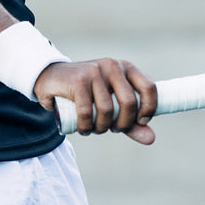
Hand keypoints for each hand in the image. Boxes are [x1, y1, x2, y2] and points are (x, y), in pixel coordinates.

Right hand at [34, 58, 157, 144]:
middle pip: (129, 103)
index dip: (149, 109)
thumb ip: (131, 122)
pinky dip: (85, 127)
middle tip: (113, 129)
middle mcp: (112, 66)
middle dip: (123, 124)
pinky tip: (83, 128)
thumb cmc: (88, 94)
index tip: (140, 122)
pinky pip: (86, 112)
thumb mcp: (112, 105)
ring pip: (106, 110)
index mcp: (126, 68)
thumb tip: (151, 139)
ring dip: (101, 127)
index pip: (149, 88)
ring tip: (94, 128)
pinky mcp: (77, 80)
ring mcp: (94, 71)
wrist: (52, 79)